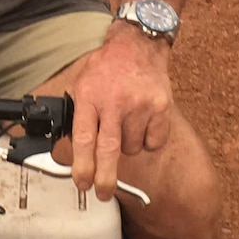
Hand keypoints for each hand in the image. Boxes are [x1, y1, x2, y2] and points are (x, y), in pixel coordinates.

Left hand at [70, 21, 172, 199]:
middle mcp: (114, 102)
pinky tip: (142, 121)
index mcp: (90, 96)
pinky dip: (147, 140)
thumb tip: (77, 152)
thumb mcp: (83, 84)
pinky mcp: (160, 108)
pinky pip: (152, 142)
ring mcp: (139, 105)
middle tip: (101, 193)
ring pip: (131, 148)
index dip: (82, 166)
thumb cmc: (107, 67)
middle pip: (109, 151)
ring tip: (125, 121)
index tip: (81, 182)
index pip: (84, 139)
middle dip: (105, 179)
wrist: (138, 45)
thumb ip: (80, 114)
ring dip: (127, 145)